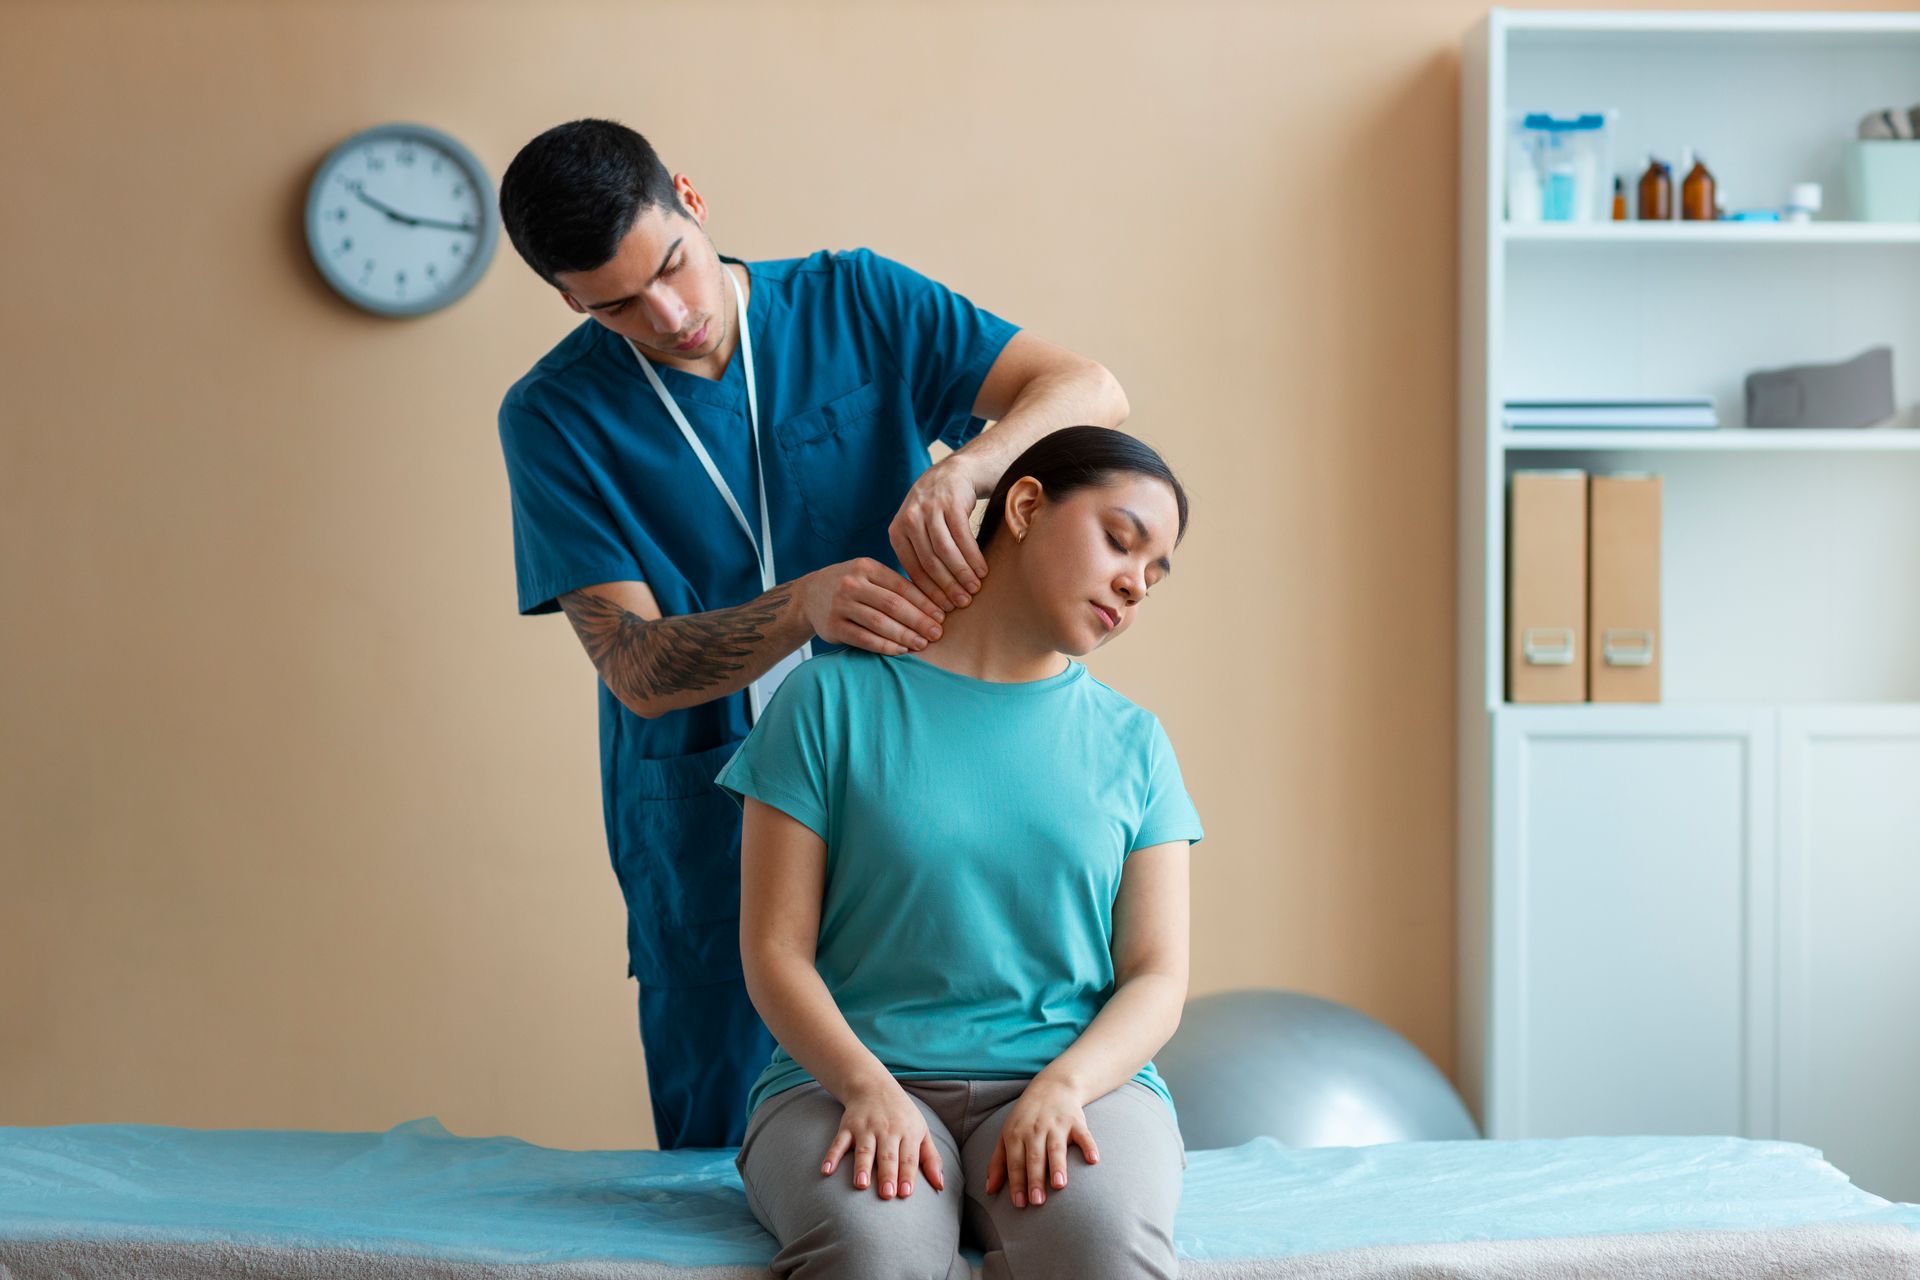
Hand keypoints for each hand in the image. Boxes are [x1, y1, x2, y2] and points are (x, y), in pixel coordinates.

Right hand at [799, 558, 945, 654]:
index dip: (924, 602)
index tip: (942, 615)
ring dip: (904, 635)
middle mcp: (851, 583)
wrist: (809, 596)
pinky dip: (885, 646)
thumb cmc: (850, 585)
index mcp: (866, 567)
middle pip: (893, 605)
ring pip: (879, 623)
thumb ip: (894, 585)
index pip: (901, 586)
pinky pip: (864, 639)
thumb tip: (934, 602)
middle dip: (918, 621)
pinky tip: (901, 650)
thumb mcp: (868, 574)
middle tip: (937, 633)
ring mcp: (840, 605)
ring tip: (922, 644)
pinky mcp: (833, 627)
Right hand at [822, 1077, 945, 1199]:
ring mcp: (865, 1128)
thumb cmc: (902, 1116)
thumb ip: (931, 1159)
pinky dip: (831, 1156)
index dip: (907, 1175)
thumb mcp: (921, 1131)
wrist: (873, 1086)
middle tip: (886, 1194)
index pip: (908, 1157)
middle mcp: (887, 1130)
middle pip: (887, 1155)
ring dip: (862, 1167)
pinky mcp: (847, 1127)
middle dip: (887, 1174)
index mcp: (907, 1132)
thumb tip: (940, 1186)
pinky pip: (838, 1143)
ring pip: (864, 1150)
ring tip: (861, 1185)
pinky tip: (826, 1171)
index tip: (906, 1193)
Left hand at [889, 454, 990, 612]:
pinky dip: (973, 556)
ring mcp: (930, 510)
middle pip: (929, 562)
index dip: (929, 592)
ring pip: (946, 551)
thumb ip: (918, 555)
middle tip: (961, 603)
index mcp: (897, 531)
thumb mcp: (917, 529)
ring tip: (974, 588)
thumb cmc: (936, 510)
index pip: (912, 569)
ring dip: (962, 573)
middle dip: (947, 587)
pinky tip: (982, 569)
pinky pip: (963, 537)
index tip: (943, 609)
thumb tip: (926, 598)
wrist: (953, 473)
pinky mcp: (951, 503)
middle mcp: (910, 519)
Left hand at [985, 1077, 1098, 1207]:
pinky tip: (1093, 1160)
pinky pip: (1084, 1135)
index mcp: (1016, 1134)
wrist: (1053, 1086)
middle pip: (1034, 1157)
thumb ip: (998, 1163)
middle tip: (1037, 1201)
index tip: (1020, 1204)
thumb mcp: (1006, 1135)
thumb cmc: (1026, 1118)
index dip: (1017, 1183)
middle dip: (1035, 1179)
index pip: (1015, 1162)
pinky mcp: (1076, 1121)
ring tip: (1059, 1184)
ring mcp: (1056, 1124)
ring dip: (1058, 1165)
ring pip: (1056, 1147)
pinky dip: (1089, 1146)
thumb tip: (989, 1191)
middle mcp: (1035, 1129)